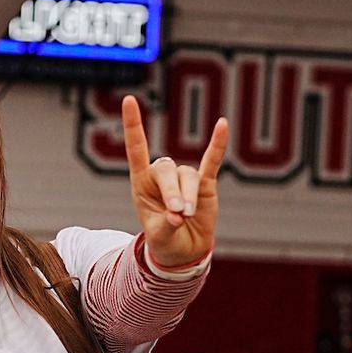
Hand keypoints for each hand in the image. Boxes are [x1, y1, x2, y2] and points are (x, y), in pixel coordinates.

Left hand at [122, 95, 227, 269]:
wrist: (184, 251)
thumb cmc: (164, 241)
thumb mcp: (158, 237)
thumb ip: (165, 225)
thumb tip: (178, 215)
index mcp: (142, 183)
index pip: (136, 149)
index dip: (133, 125)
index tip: (129, 100)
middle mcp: (162, 176)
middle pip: (167, 170)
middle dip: (173, 192)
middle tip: (178, 214)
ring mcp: (184, 178)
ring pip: (188, 177)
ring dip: (189, 197)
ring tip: (187, 217)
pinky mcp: (205, 183)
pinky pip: (212, 161)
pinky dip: (218, 144)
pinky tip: (222, 125)